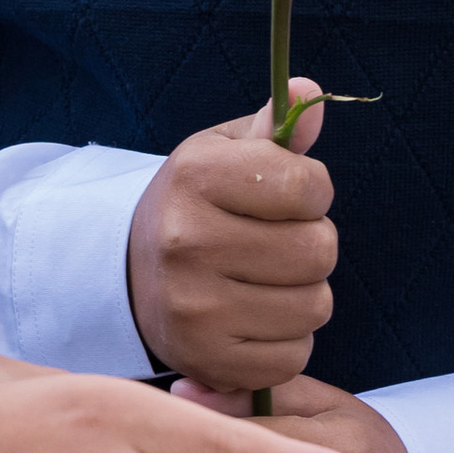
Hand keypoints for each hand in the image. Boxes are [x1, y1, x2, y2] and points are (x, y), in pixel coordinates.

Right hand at [126, 81, 336, 389]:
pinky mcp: (209, 361)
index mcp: (194, 177)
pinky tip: (253, 316)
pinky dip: (286, 338)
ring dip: (303, 291)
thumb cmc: (195, 204)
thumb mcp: (223, 152)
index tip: (288, 193)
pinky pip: (295, 354)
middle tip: (275, 239)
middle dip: (311, 241)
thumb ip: (273, 127)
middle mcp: (187, 241)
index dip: (312, 188)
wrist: (133, 274)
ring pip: (315, 305)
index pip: (309, 184)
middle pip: (319, 249)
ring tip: (264, 278)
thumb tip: (308, 91)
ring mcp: (195, 307)